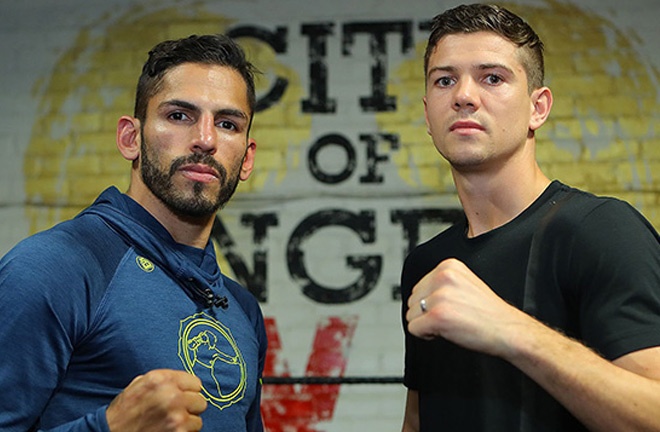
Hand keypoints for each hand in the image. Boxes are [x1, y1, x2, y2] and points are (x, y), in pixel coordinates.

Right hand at [106, 369, 207, 431]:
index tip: (183, 397)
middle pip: (200, 400)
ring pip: (198, 417)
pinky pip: (193, 430)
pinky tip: (169, 430)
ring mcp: (175, 416)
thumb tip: (184, 381)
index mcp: (161, 379)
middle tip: (177, 411)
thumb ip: (163, 379)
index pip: (195, 383)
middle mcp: (170, 395)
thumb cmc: (125, 410)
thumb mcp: (140, 384)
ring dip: (187, 421)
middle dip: (190, 407)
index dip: (188, 391)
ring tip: (171, 422)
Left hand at [406, 258, 527, 357]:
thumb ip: (442, 283)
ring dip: (426, 324)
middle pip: (412, 299)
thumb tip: (419, 293)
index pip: (420, 287)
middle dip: (427, 312)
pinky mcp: (437, 316)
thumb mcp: (465, 284)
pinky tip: (446, 331)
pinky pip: (414, 329)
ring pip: (411, 314)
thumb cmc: (489, 313)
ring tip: (451, 323)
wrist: (508, 330)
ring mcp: (440, 296)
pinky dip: (426, 335)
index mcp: (448, 266)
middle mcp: (443, 277)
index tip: (451, 307)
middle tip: (452, 317)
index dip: (432, 302)